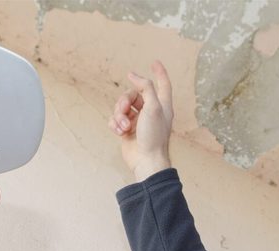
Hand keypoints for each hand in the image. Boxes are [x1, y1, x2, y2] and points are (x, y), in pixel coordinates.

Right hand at [108, 60, 173, 181]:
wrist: (145, 161)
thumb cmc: (153, 136)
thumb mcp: (153, 107)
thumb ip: (146, 87)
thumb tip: (134, 75)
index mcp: (162, 105)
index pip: (163, 84)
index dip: (160, 73)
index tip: (155, 62)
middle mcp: (150, 111)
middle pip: (133, 94)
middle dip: (124, 101)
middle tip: (124, 112)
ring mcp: (138, 121)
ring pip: (121, 107)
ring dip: (118, 115)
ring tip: (123, 127)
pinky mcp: (126, 130)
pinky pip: (115, 119)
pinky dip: (115, 124)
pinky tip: (119, 132)